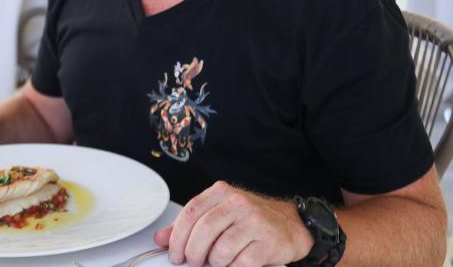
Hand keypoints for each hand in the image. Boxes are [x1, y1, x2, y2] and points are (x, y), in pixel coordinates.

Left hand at [153, 181, 313, 266]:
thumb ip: (189, 224)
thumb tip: (161, 238)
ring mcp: (254, 222)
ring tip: (217, 262)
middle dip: (193, 253)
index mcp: (221, 193)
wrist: (291, 224)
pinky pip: (241, 263)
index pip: (191, 212)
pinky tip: (234, 264)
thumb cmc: (251, 220)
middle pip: (203, 231)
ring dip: (214, 263)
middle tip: (192, 262)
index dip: (177, 237)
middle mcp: (237, 203)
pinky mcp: (267, 242)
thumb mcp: (218, 213)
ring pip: (221, 249)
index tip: (174, 253)